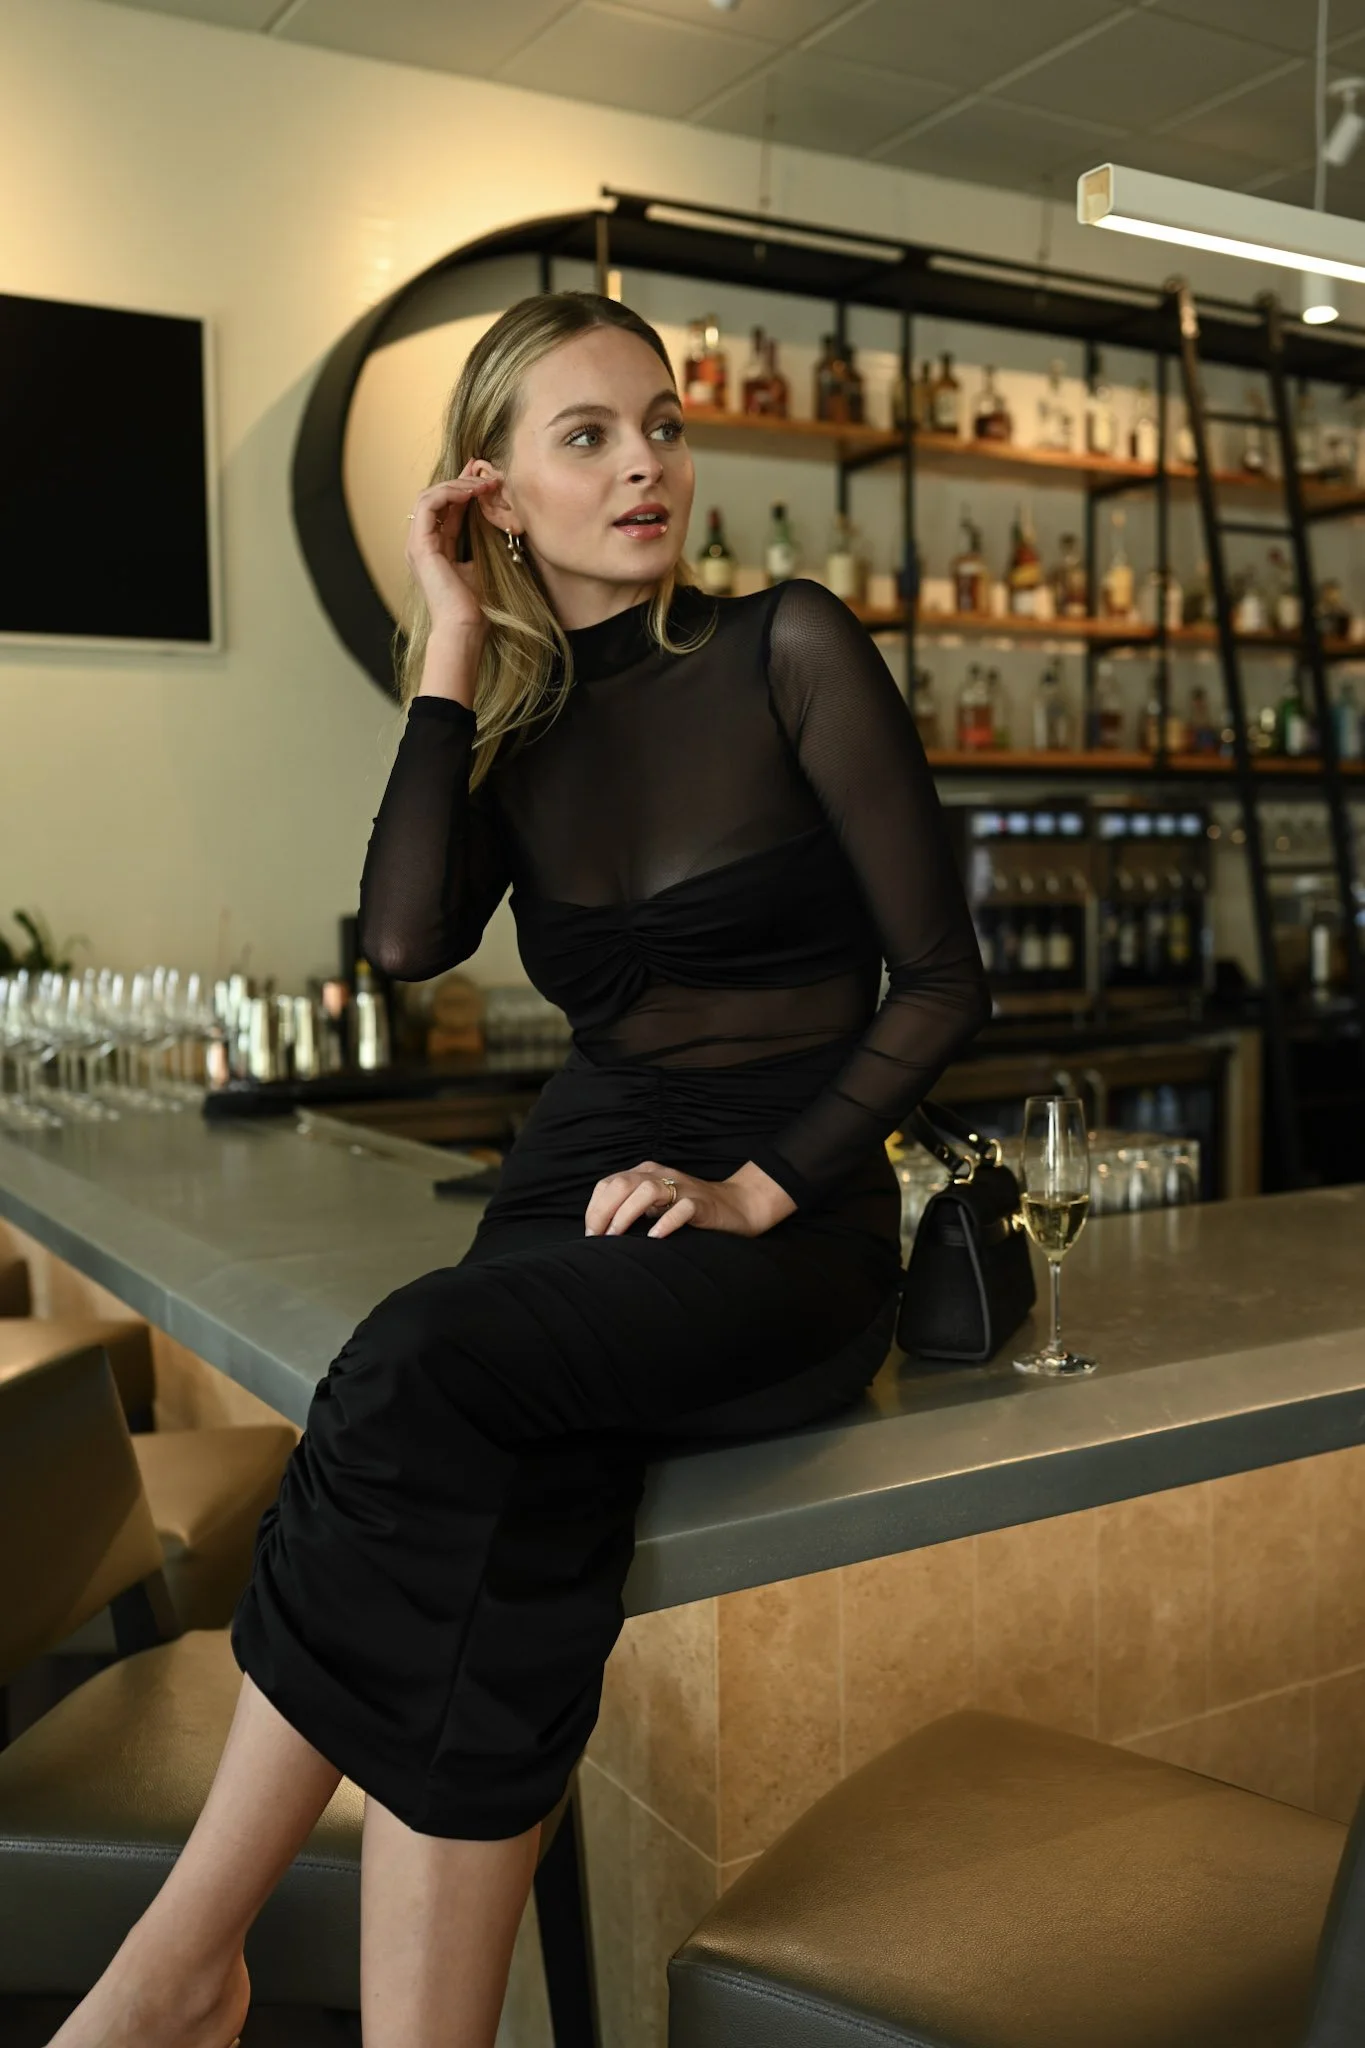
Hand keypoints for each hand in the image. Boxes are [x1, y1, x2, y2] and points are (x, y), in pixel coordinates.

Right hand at [405, 464, 505, 643]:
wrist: (464, 627)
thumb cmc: (474, 606)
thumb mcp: (480, 564)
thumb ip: (478, 542)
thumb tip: (494, 522)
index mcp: (434, 548)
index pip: (445, 508)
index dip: (463, 489)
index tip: (485, 478)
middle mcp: (421, 543)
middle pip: (434, 498)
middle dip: (460, 482)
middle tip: (484, 473)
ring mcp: (416, 544)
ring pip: (428, 497)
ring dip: (456, 486)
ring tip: (481, 484)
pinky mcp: (419, 545)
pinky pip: (428, 505)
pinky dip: (449, 494)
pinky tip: (471, 493)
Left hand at [584, 1159, 793, 1240]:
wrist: (738, 1206)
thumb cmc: (690, 1209)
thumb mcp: (656, 1204)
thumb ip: (632, 1208)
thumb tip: (601, 1230)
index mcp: (646, 1173)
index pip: (609, 1183)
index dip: (595, 1208)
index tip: (591, 1233)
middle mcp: (661, 1175)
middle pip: (623, 1183)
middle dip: (604, 1210)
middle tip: (599, 1237)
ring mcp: (682, 1188)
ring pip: (647, 1190)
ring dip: (627, 1213)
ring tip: (618, 1236)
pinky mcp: (701, 1203)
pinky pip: (682, 1208)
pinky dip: (665, 1222)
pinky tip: (655, 1237)